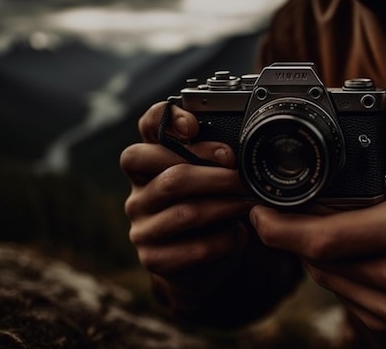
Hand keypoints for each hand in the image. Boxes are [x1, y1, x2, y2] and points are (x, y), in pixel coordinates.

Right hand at [120, 102, 252, 287]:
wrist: (202, 266)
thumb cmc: (210, 213)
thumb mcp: (213, 181)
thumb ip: (215, 161)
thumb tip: (235, 152)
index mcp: (150, 162)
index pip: (147, 127)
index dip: (167, 119)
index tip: (194, 127)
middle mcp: (138, 192)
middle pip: (168, 173)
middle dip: (212, 173)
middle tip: (240, 176)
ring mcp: (142, 226)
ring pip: (184, 211)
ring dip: (224, 207)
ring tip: (247, 205)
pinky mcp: (153, 258)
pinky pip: (194, 247)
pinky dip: (223, 241)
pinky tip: (237, 235)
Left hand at [249, 91, 385, 331]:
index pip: (326, 238)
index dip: (282, 228)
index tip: (261, 211)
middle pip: (317, 260)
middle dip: (292, 235)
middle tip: (285, 212)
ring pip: (325, 278)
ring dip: (312, 252)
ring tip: (324, 225)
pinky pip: (342, 295)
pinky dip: (334, 271)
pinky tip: (348, 251)